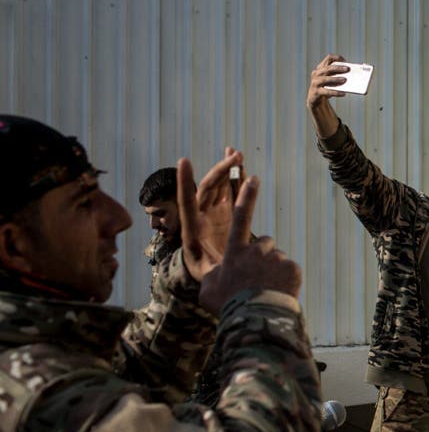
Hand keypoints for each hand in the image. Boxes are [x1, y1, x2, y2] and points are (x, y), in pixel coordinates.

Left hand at [177, 148, 243, 280]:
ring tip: (236, 153)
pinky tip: (241, 166)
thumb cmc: (208, 278)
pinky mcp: (224, 214)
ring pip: (218, 187)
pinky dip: (235, 179)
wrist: (209, 275)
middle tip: (235, 156)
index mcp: (192, 231)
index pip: (187, 203)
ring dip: (227, 169)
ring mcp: (212, 214)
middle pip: (208, 189)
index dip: (185, 183)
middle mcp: (200, 218)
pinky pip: (229, 193)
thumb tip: (221, 273)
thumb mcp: (208, 278)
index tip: (184, 162)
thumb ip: (214, 273)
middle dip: (220, 171)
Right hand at [198, 176, 302, 312]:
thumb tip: (218, 273)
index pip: (241, 217)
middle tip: (257, 278)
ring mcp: (276, 258)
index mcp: (235, 251)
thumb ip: (214, 275)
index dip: (247, 196)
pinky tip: (278, 293)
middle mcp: (257, 249)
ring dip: (273, 270)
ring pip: (278, 258)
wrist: (256, 318)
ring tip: (266, 290)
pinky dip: (286, 280)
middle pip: (264, 243)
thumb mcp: (209, 289)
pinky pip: (290, 270)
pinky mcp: (293, 268)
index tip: (253, 177)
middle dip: (262, 256)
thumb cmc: (229, 305)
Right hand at [307, 54, 348, 109]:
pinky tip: (343, 93)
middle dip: (338, 68)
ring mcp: (315, 82)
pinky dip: (336, 92)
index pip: (329, 58)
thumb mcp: (330, 79)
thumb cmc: (326, 87)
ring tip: (344, 80)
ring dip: (335, 79)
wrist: (316, 100)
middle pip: (327, 68)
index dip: (337, 58)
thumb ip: (337, 75)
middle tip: (347, 69)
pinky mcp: (316, 92)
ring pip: (325, 79)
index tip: (345, 61)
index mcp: (321, 68)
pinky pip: (327, 92)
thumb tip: (350, 75)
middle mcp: (316, 73)